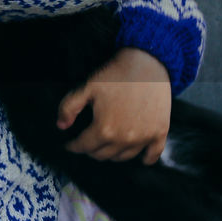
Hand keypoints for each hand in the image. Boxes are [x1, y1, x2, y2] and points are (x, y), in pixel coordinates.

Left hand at [56, 47, 171, 163]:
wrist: (147, 62)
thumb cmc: (116, 74)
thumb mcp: (87, 86)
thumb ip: (69, 107)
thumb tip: (61, 126)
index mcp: (104, 129)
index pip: (84, 146)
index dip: (73, 146)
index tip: (69, 145)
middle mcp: (124, 138)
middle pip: (102, 155)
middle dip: (91, 150)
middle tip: (88, 143)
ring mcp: (144, 137)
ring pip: (123, 157)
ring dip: (113, 154)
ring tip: (108, 145)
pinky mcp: (160, 132)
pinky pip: (153, 155)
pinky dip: (146, 159)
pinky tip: (140, 157)